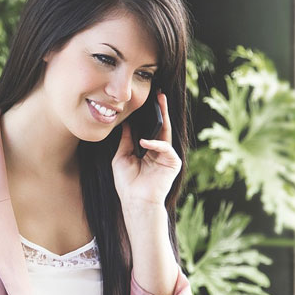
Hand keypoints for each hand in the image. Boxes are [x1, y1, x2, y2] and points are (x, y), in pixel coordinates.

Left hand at [112, 92, 180, 211]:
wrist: (135, 201)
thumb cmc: (127, 183)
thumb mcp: (122, 157)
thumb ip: (126, 141)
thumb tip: (126, 124)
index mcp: (149, 150)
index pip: (151, 129)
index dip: (149, 116)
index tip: (146, 100)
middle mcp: (160, 152)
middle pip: (162, 127)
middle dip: (161, 110)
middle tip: (160, 93)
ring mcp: (167, 157)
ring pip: (166, 133)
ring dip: (163, 117)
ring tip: (159, 102)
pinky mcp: (172, 163)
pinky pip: (166, 149)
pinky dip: (155, 144)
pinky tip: (144, 142)